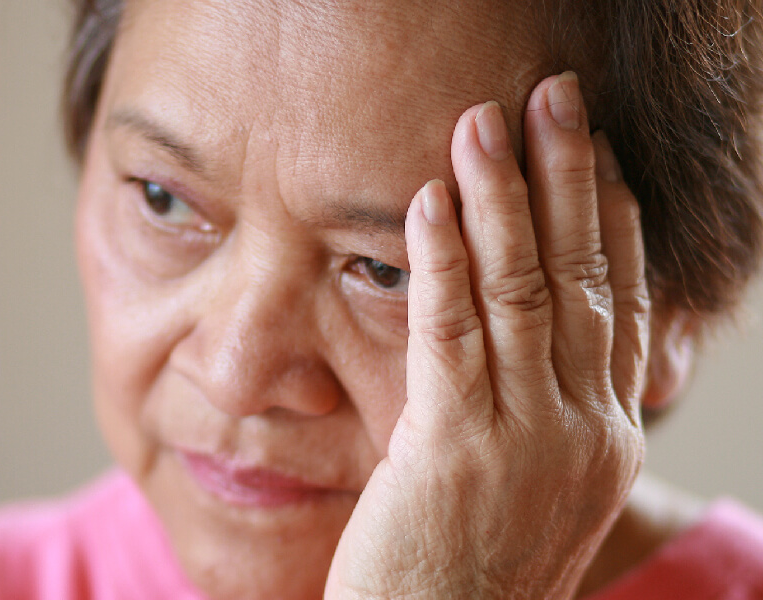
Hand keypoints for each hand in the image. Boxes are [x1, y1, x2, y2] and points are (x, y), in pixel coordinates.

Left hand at [325, 73, 648, 598]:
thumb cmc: (471, 570)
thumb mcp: (529, 489)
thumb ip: (539, 413)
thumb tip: (516, 341)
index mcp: (604, 435)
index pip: (620, 302)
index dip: (608, 216)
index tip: (595, 151)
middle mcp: (583, 430)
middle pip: (583, 276)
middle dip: (567, 177)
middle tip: (554, 97)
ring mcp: (526, 441)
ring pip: (523, 293)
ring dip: (502, 198)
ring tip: (483, 123)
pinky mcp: (453, 453)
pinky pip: (452, 337)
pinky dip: (440, 263)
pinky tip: (430, 203)